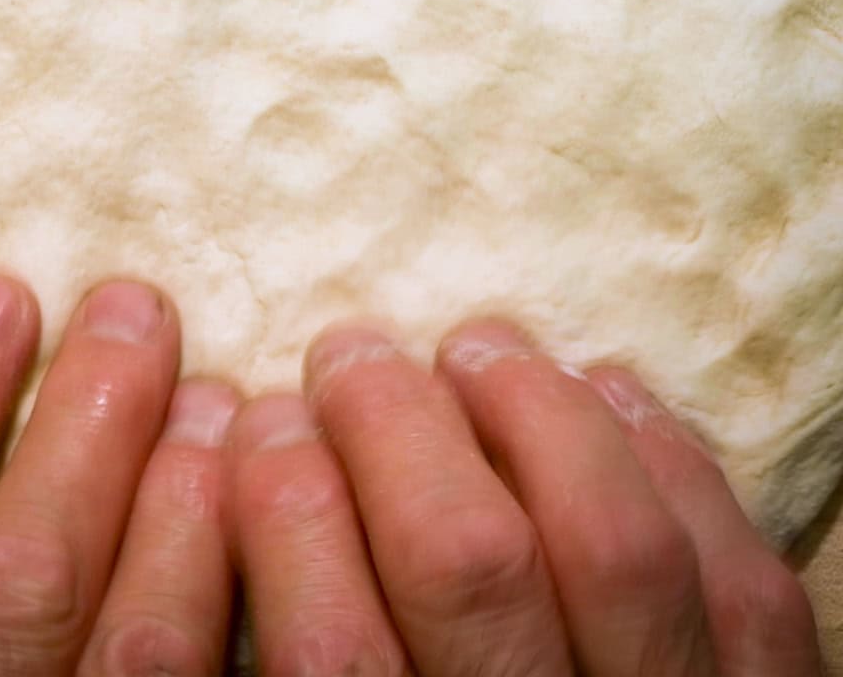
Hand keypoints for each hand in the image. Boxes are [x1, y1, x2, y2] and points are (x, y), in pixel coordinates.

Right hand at [228, 319, 821, 676]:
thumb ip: (311, 635)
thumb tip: (262, 461)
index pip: (329, 648)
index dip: (280, 498)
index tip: (263, 416)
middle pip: (463, 561)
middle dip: (388, 417)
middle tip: (350, 353)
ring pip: (612, 541)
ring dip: (530, 406)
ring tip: (476, 348)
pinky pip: (733, 572)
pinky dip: (663, 452)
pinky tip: (606, 390)